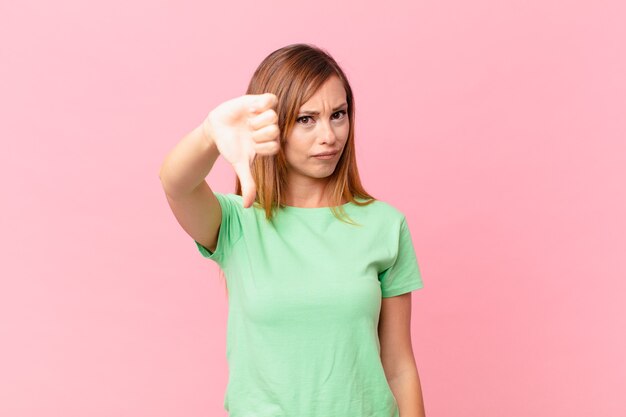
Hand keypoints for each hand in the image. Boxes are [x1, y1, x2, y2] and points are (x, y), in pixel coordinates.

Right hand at [203, 93, 279, 207]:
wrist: (217, 129)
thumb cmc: (231, 148)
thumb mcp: (240, 165)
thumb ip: (248, 183)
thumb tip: (248, 206)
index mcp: (270, 143)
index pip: (275, 147)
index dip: (260, 147)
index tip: (250, 146)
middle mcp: (270, 129)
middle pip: (275, 131)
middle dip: (257, 134)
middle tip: (247, 133)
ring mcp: (266, 115)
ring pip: (273, 116)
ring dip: (256, 121)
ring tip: (247, 121)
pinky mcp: (260, 101)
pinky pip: (271, 99)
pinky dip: (261, 105)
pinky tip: (250, 109)